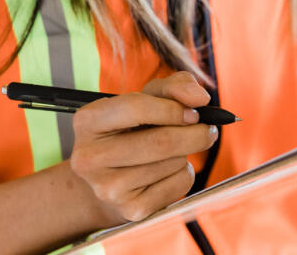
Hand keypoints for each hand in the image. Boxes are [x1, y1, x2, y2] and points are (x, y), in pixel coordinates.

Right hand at [70, 71, 215, 224]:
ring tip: (175, 149)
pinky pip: (177, 185)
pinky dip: (184, 174)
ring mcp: (108, 188)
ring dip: (186, 153)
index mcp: (88, 120)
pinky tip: (168, 170)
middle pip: (160, 141)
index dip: (173, 108)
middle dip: (194, 133)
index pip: (136, 107)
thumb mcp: (148, 97)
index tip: (195, 111)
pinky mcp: (130, 210)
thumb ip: (175, 86)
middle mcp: (90, 156)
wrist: (113, 177)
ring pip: (171, 163)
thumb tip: (200, 97)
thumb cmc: (134, 127)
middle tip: (208, 129)